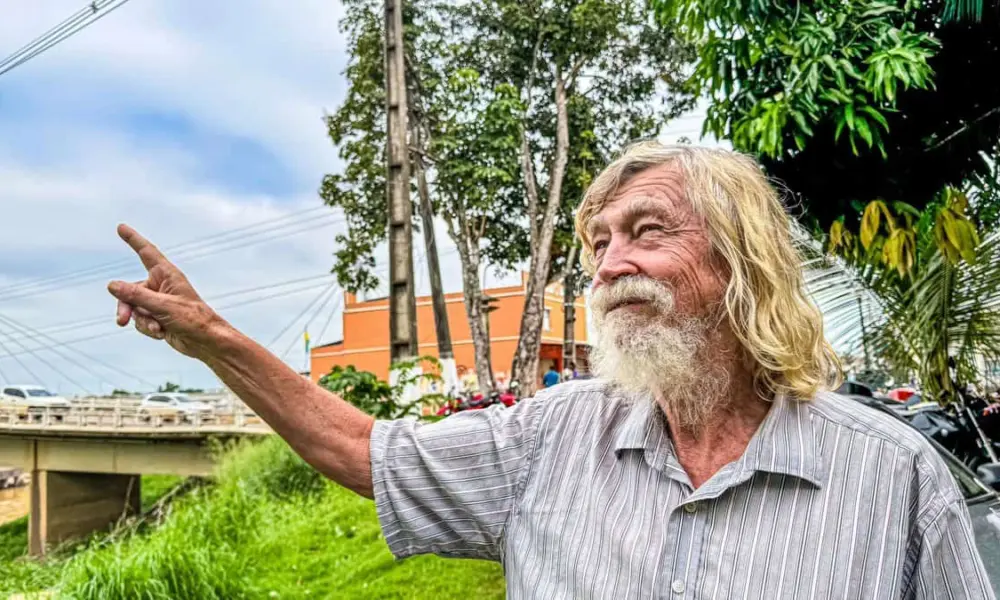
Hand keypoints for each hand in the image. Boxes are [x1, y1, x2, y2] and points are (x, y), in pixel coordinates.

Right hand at [107, 224, 224, 358]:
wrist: (206, 342)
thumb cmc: (193, 319)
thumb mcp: (162, 307)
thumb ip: (136, 296)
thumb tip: (111, 285)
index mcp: (167, 275)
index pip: (146, 252)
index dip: (133, 239)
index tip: (121, 227)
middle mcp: (161, 286)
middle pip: (129, 290)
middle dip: (125, 307)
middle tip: (121, 319)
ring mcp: (158, 302)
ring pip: (134, 308)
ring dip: (142, 321)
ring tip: (158, 328)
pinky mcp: (158, 317)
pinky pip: (141, 321)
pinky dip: (148, 328)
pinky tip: (162, 334)